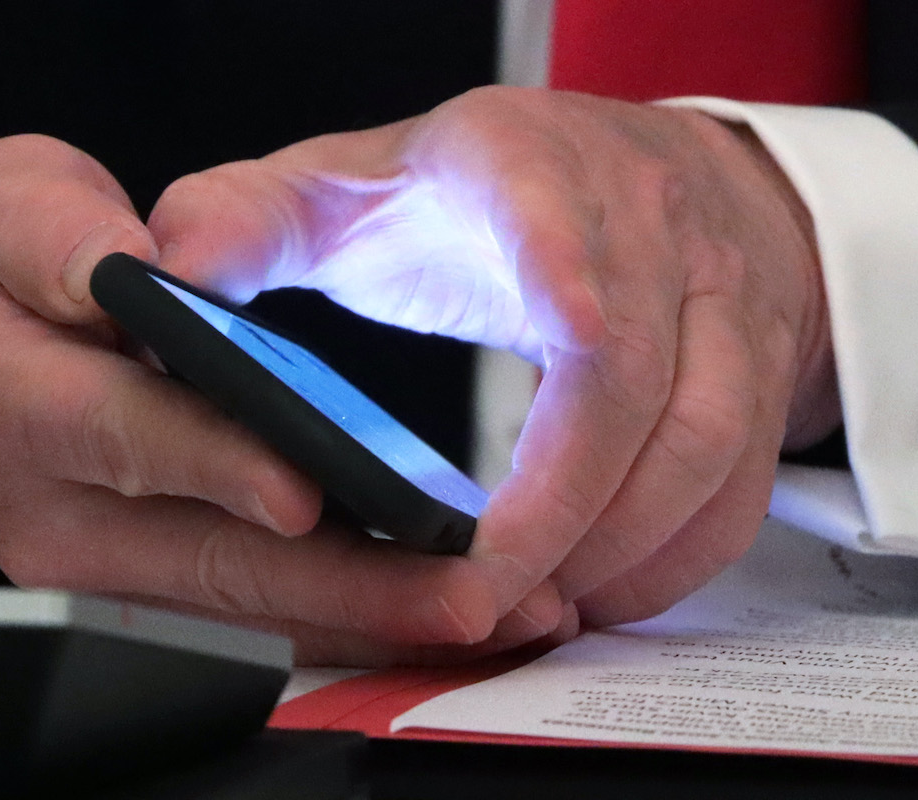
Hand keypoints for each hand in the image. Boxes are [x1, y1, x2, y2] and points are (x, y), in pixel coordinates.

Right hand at [0, 134, 546, 664]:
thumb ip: (54, 231)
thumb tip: (137, 266)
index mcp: (13, 406)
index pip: (126, 436)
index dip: (217, 462)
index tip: (304, 486)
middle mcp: (58, 512)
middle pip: (217, 561)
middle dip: (348, 583)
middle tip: (462, 590)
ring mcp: (107, 567)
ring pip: (251, 608)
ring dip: (370, 613)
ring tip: (485, 605)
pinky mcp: (152, 587)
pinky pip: (259, 613)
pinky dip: (348, 613)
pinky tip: (429, 603)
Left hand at [150, 87, 842, 629]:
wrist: (644, 182)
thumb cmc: (490, 194)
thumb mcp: (363, 182)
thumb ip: (259, 219)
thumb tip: (167, 266)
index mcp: (533, 170)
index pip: (560, 210)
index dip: (567, 265)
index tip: (568, 328)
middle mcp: (644, 232)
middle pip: (635, 377)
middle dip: (561, 504)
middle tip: (478, 591)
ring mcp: (714, 307)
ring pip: (703, 442)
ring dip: (621, 544)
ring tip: (538, 608)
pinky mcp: (750, 378)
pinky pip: (736, 487)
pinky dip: (674, 559)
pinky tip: (604, 594)